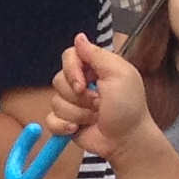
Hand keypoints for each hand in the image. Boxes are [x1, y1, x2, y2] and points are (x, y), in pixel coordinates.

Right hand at [51, 35, 150, 161]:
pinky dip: (63, 126)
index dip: (72, 70)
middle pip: (58, 80)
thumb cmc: (128, 107)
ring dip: (77, 113)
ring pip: (55, 102)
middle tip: (99, 104)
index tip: (83, 83)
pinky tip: (77, 129)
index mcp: (95, 68)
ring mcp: (72, 103)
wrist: (126, 140)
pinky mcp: (65, 122)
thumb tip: (78, 37)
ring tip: (95, 117)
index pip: (69, 56)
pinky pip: (50, 119)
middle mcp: (81, 83)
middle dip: (79, 96)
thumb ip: (97, 55)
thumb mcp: (119, 75)